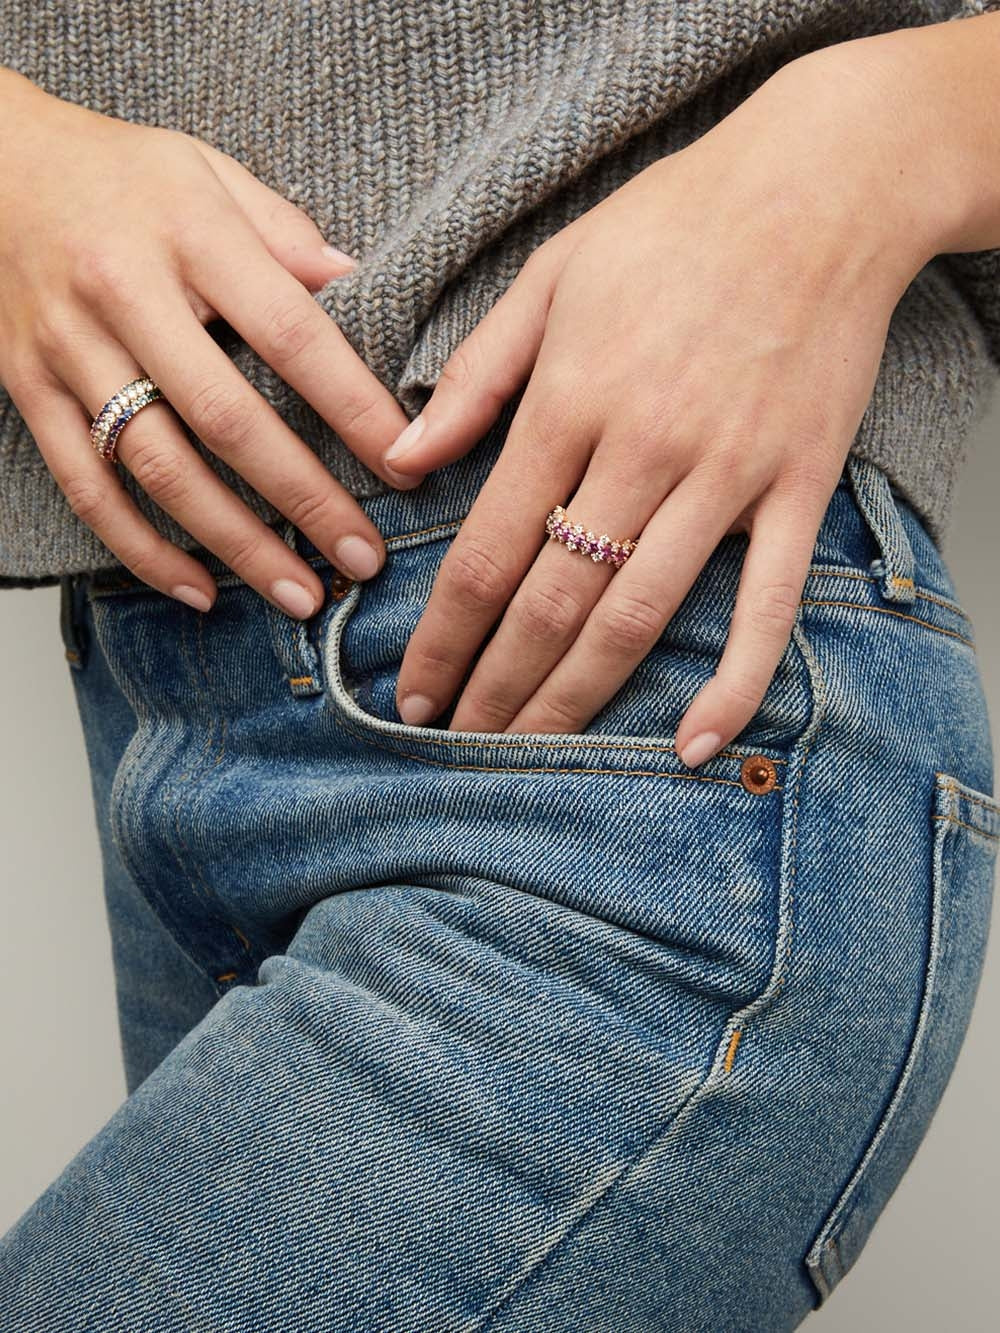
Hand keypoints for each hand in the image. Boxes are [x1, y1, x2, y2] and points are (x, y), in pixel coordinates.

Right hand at [0, 66, 419, 616]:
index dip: (353, 407)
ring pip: (158, 469)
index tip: (405, 462)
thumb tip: (362, 286)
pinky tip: (199, 591)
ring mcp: (70, 350)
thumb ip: (285, 234)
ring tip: (299, 593)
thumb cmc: (119, 175)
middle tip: (362, 556)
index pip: (290, 332)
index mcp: (188, 233)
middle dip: (304, 498)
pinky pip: (88, 487)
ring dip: (235, 544)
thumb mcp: (209, 172)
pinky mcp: (30, 391)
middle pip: (225, 418)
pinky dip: (142, 550)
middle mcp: (124, 294)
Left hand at [382, 45, 938, 764]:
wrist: (821, 189)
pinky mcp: (798, 488)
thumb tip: (400, 460)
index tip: (414, 693)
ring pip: (637, 617)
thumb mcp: (550, 275)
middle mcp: (642, 449)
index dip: (443, 637)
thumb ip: (474, 377)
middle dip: (495, 687)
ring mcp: (726, 475)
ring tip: (528, 754)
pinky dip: (732, 680)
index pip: (487, 550)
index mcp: (570, 399)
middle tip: (454, 747)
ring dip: (576, 698)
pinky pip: (767, 604)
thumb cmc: (675, 224)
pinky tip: (691, 743)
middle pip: (551, 603)